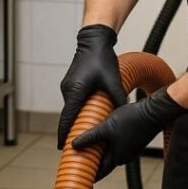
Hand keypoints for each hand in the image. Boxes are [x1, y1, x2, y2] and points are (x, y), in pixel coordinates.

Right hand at [57, 24, 126, 149]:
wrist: (94, 40)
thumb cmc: (102, 59)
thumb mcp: (112, 80)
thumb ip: (118, 97)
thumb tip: (125, 112)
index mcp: (75, 92)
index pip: (67, 119)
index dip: (63, 135)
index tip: (61, 148)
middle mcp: (68, 91)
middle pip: (67, 117)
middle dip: (69, 132)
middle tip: (72, 148)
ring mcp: (68, 87)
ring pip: (71, 109)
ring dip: (75, 121)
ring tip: (80, 135)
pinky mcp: (71, 83)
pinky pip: (73, 101)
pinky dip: (77, 111)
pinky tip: (85, 117)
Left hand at [72, 87, 187, 180]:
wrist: (156, 111)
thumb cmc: (133, 120)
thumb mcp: (106, 127)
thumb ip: (90, 137)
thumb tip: (73, 145)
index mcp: (118, 157)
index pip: (100, 171)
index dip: (90, 174)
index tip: (80, 177)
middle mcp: (126, 155)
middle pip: (106, 162)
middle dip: (94, 161)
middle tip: (81, 162)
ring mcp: (131, 147)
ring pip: (113, 151)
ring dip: (102, 150)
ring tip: (91, 147)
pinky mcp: (135, 138)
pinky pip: (119, 143)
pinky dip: (110, 142)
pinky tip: (106, 134)